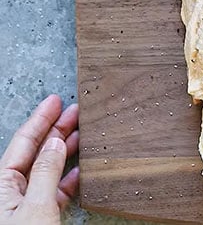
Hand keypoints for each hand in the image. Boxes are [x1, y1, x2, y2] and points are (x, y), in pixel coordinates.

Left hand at [0, 95, 78, 224]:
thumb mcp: (35, 205)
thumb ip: (47, 173)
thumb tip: (56, 144)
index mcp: (1, 184)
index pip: (23, 142)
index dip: (40, 119)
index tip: (55, 102)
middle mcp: (10, 190)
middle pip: (35, 151)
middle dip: (55, 129)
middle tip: (74, 111)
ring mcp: (24, 203)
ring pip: (47, 168)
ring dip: (65, 149)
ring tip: (81, 132)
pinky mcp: (39, 216)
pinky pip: (55, 190)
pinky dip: (69, 177)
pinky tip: (81, 168)